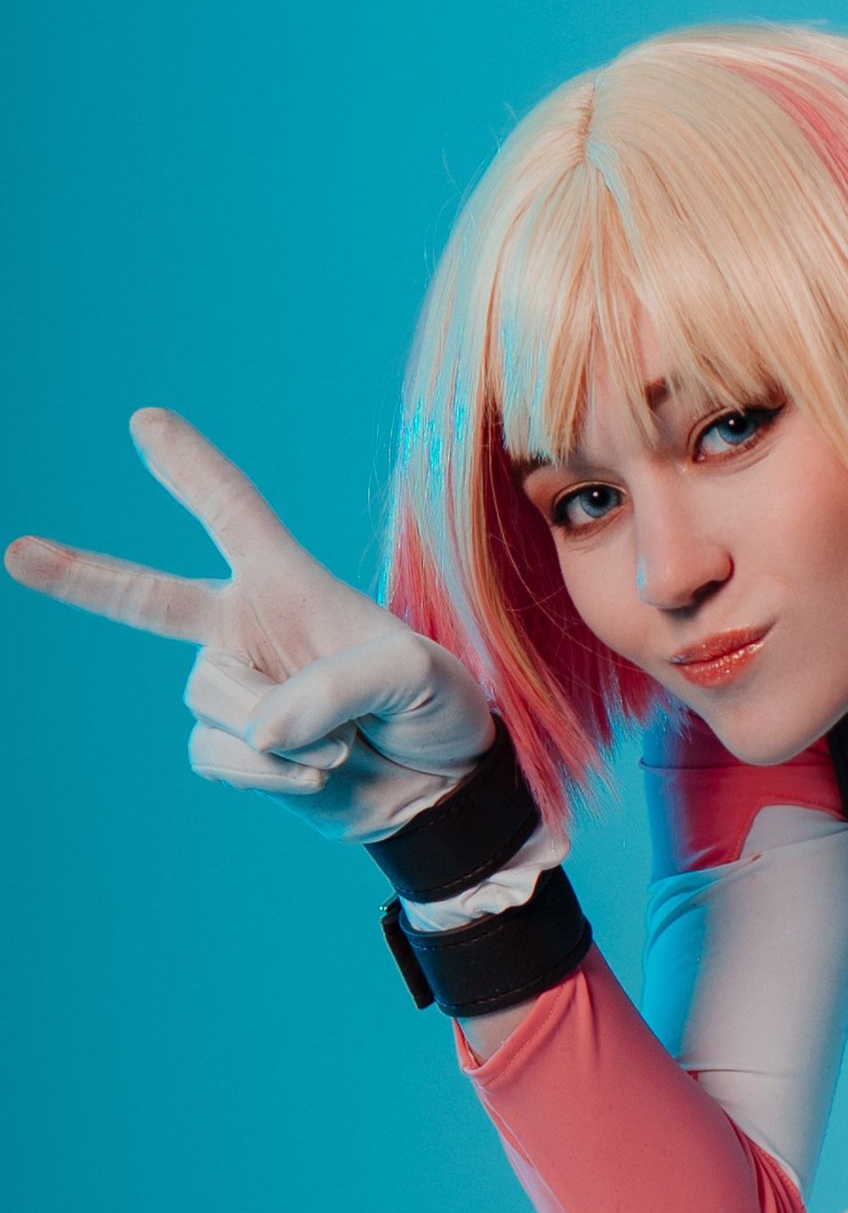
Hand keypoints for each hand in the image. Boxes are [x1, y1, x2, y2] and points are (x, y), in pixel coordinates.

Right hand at [5, 407, 495, 842]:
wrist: (440, 791)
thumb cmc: (438, 709)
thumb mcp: (417, 675)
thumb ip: (339, 687)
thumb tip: (260, 729)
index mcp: (292, 584)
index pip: (233, 513)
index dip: (190, 467)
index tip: (145, 421)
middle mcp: (250, 629)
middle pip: (148, 598)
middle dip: (80, 575)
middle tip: (15, 553)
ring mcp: (237, 691)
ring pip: (208, 694)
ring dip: (279, 726)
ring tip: (345, 739)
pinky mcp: (234, 751)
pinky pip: (217, 754)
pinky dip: (270, 773)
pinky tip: (319, 773)